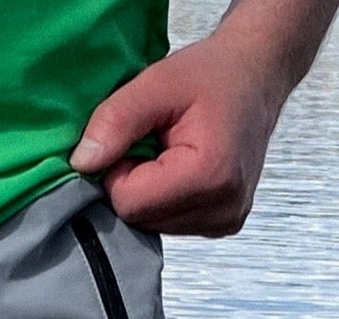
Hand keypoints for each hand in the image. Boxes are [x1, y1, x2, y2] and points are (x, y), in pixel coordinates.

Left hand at [70, 25, 288, 236]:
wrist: (256, 78)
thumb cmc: (213, 74)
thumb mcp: (157, 82)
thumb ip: (115, 121)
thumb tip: (82, 162)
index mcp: (210, 176)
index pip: (130, 203)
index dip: (120, 170)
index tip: (138, 138)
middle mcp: (223, 209)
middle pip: (141, 218)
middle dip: (135, 181)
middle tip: (155, 142)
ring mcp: (226, 221)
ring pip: (153, 224)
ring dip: (150, 191)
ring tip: (171, 152)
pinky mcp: (224, 225)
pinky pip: (171, 223)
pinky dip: (166, 198)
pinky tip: (181, 169)